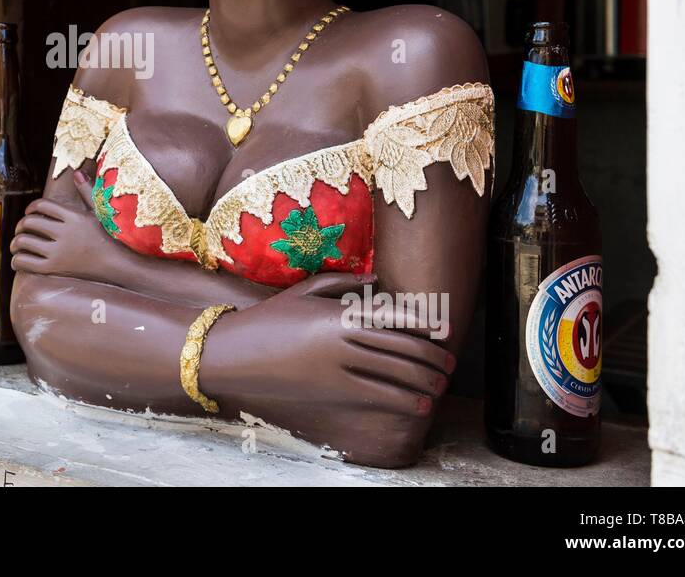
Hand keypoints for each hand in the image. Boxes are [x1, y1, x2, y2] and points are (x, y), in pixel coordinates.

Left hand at [9, 171, 118, 281]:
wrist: (114, 264)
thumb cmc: (106, 237)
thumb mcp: (98, 212)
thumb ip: (86, 190)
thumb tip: (77, 172)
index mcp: (73, 217)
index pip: (42, 205)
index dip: (31, 207)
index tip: (29, 212)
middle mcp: (64, 233)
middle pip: (30, 222)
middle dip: (21, 224)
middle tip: (21, 228)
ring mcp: (58, 252)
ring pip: (24, 242)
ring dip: (15, 242)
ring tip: (17, 243)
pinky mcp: (54, 268)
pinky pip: (26, 262)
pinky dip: (17, 260)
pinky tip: (19, 259)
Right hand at [201, 271, 455, 465]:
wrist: (235, 352)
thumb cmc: (270, 319)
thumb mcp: (304, 291)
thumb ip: (342, 282)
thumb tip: (378, 280)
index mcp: (338, 310)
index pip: (392, 314)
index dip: (423, 322)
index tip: (443, 328)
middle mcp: (343, 337)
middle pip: (401, 346)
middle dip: (431, 357)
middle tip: (449, 363)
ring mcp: (338, 366)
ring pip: (395, 373)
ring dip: (424, 381)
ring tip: (440, 385)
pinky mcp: (332, 391)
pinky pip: (378, 396)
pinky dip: (404, 400)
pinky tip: (419, 404)